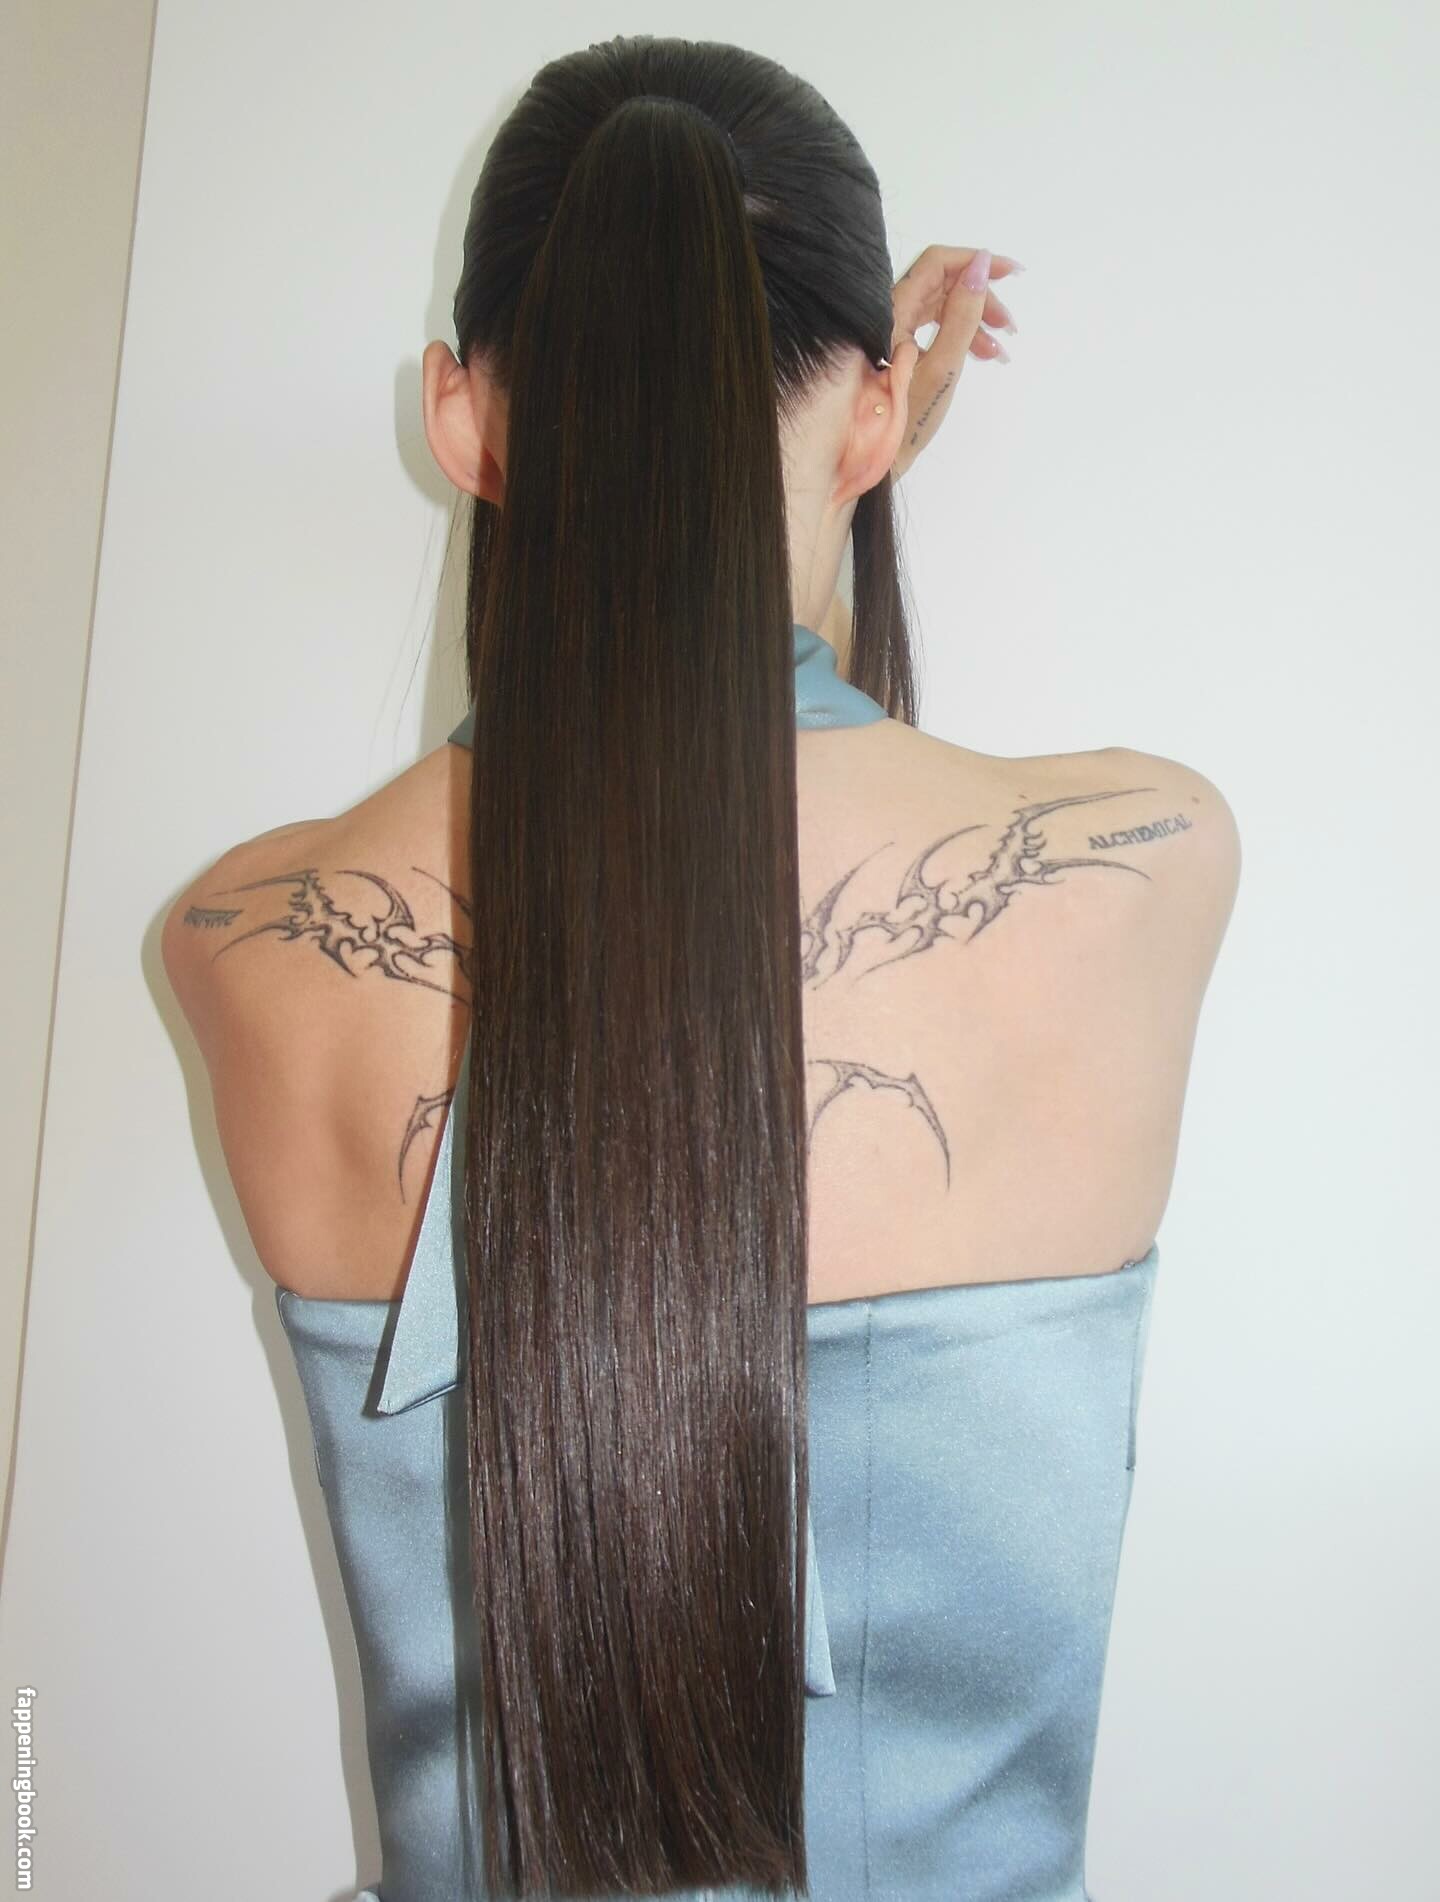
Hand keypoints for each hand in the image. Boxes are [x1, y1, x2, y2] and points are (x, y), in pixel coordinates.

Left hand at [887, 246, 1023, 483]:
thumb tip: (981, 265)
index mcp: (893, 312)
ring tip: (1000, 352)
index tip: (1009, 273)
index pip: (937, 264)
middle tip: (1009, 327)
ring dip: (977, 322)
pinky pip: (937, 330)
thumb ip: (963, 315)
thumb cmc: (906, 421)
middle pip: (943, 285)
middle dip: (981, 299)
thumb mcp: (943, 367)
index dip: (974, 261)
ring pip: (943, 309)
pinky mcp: (902, 351)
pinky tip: (985, 357)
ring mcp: (896, 333)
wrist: (876, 463)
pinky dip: (963, 339)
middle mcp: (892, 315)